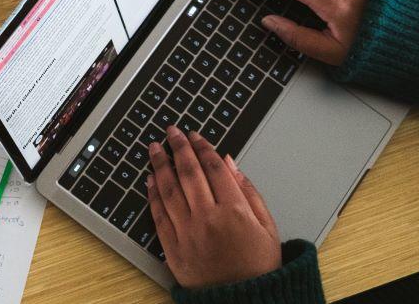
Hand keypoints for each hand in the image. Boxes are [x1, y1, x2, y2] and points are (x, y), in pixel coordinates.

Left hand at [147, 126, 280, 288]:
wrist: (245, 302)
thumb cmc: (259, 266)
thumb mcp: (268, 226)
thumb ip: (249, 191)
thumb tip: (229, 163)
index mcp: (235, 211)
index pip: (214, 168)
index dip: (202, 147)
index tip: (195, 135)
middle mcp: (209, 219)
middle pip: (189, 173)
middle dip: (178, 147)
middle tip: (171, 132)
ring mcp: (188, 234)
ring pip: (169, 190)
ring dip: (160, 165)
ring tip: (154, 149)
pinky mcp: (174, 249)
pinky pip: (160, 215)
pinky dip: (153, 195)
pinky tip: (150, 180)